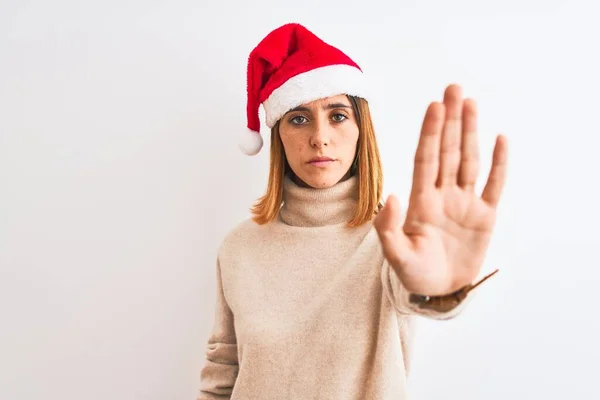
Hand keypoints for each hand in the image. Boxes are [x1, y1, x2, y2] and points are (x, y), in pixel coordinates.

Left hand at [374, 84, 507, 295]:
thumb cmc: (414, 273)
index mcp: (421, 201)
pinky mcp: (485, 216)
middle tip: (453, 89)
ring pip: (468, 160)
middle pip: (448, 151)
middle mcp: (442, 195)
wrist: (438, 291)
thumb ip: (388, 228)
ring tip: (470, 103)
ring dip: (470, 132)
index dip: (430, 133)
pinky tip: (499, 139)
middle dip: (450, 121)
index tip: (434, 106)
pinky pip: (493, 185)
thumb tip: (392, 196)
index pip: (426, 159)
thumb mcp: (396, 255)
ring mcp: (465, 203)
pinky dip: (498, 163)